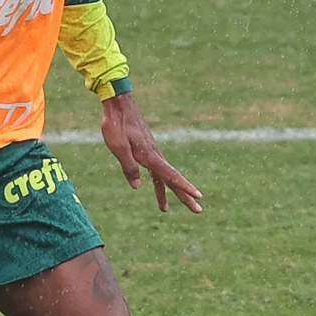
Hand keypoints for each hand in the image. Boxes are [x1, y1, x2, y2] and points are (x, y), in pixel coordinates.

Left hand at [101, 93, 201, 213]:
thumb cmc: (117, 125)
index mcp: (150, 156)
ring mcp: (152, 152)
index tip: (198, 196)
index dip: (184, 187)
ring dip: (168, 192)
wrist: (119, 105)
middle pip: (172, 179)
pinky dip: (157, 181)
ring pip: (164, 176)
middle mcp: (155, 155)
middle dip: (184, 195)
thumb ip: (129, 167)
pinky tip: (155, 188)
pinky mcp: (146, 150)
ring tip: (164, 209)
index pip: (171, 176)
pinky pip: (155, 170)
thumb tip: (138, 187)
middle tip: (198, 210)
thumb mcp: (118, 147)